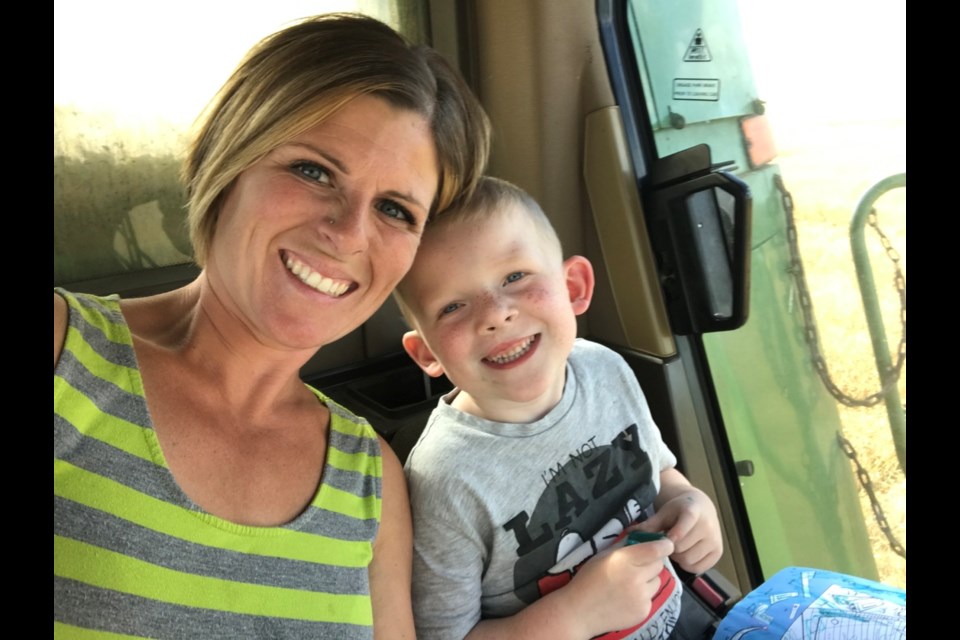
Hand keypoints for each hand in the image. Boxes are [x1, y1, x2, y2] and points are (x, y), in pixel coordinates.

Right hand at [555, 537, 674, 637]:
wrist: (580, 611)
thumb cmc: (588, 579)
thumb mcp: (603, 555)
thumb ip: (624, 547)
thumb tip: (642, 539)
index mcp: (624, 560)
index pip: (655, 550)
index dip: (664, 545)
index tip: (666, 544)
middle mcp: (636, 578)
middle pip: (659, 565)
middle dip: (651, 563)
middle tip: (638, 566)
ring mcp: (641, 597)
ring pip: (657, 582)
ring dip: (648, 580)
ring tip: (630, 584)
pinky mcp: (644, 612)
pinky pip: (650, 597)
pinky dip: (643, 596)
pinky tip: (627, 598)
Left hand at [634, 488, 721, 574]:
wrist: (701, 506)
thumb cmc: (678, 510)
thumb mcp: (663, 513)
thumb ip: (649, 525)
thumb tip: (629, 533)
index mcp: (693, 512)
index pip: (683, 527)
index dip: (672, 536)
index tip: (664, 538)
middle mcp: (708, 526)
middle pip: (682, 549)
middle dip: (671, 549)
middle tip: (668, 544)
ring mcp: (715, 541)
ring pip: (689, 560)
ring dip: (679, 558)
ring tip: (677, 548)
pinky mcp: (718, 553)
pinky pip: (698, 568)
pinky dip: (689, 565)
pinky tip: (685, 554)